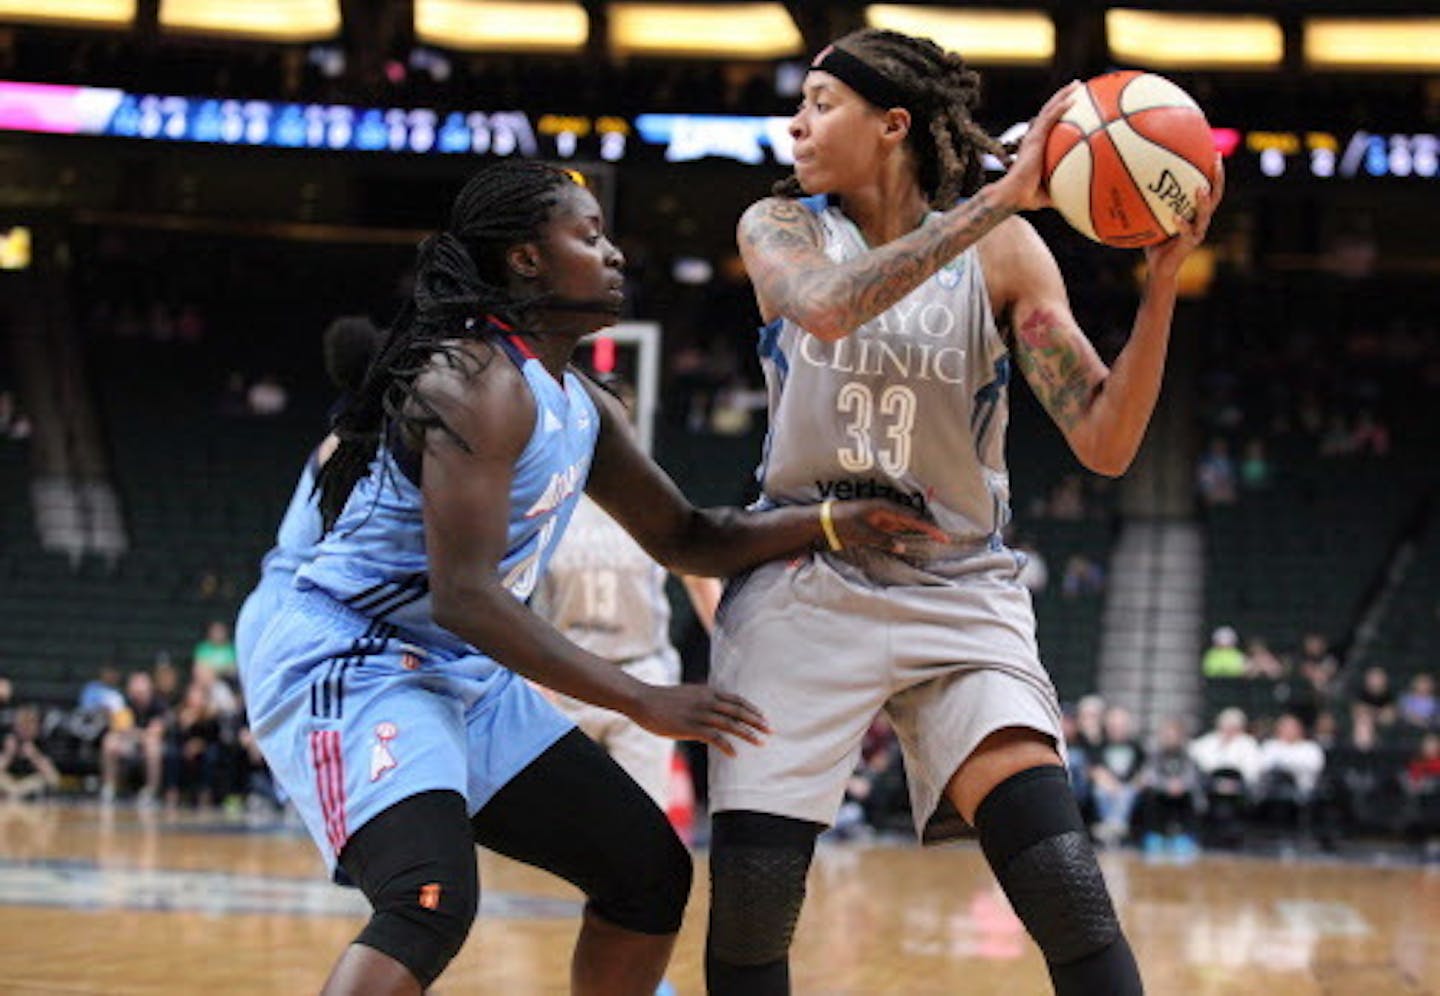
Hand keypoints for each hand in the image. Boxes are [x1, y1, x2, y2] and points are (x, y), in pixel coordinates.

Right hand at [631, 683, 769, 756]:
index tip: (764, 718)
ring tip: (760, 742)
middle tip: (771, 731)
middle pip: (738, 711)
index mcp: (707, 691)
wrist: (642, 700)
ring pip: (730, 724)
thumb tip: (713, 707)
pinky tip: (734, 754)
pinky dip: (726, 745)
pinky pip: (714, 737)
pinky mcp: (689, 727)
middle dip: (756, 721)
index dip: (752, 709)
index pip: (737, 699)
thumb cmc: (663, 699)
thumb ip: (703, 699)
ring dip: (747, 734)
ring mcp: (699, 714)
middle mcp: (706, 700)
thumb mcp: (688, 694)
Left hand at [828, 498, 949, 555]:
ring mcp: (881, 516)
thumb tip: (902, 546)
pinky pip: (896, 528)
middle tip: (943, 538)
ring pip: (905, 523)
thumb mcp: (863, 534)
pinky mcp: (875, 523)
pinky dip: (906, 533)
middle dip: (928, 527)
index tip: (942, 536)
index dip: (928, 527)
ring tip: (935, 538)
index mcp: (884, 508)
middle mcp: (885, 510)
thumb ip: (884, 539)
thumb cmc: (842, 524)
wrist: (823, 521)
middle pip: (912, 518)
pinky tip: (913, 538)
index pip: (912, 517)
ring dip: (919, 529)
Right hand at [989, 81, 1082, 211]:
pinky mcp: (1034, 139)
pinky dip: (1061, 108)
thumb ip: (1064, 188)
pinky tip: (1073, 99)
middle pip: (1051, 111)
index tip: (1074, 103)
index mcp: (1037, 146)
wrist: (1012, 195)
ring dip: (1064, 95)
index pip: (1049, 124)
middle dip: (1064, 96)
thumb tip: (1081, 196)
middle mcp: (1035, 137)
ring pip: (1050, 109)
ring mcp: (1033, 137)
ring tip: (1077, 84)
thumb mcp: (1051, 191)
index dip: (1060, 112)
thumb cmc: (1027, 196)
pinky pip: (1049, 119)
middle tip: (1078, 86)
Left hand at [1145, 154, 1223, 278]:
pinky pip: (1186, 232)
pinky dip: (1181, 223)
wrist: (1159, 268)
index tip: (1214, 151)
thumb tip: (1133, 180)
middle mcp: (1200, 220)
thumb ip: (1149, 202)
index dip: (1214, 171)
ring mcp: (1196, 232)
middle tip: (1216, 161)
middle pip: (1215, 196)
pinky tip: (1175, 216)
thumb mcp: (1152, 218)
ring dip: (1204, 201)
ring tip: (1200, 188)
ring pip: (1205, 214)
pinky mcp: (1187, 245)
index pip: (1209, 187)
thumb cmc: (1155, 242)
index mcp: (1195, 212)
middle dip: (1218, 178)